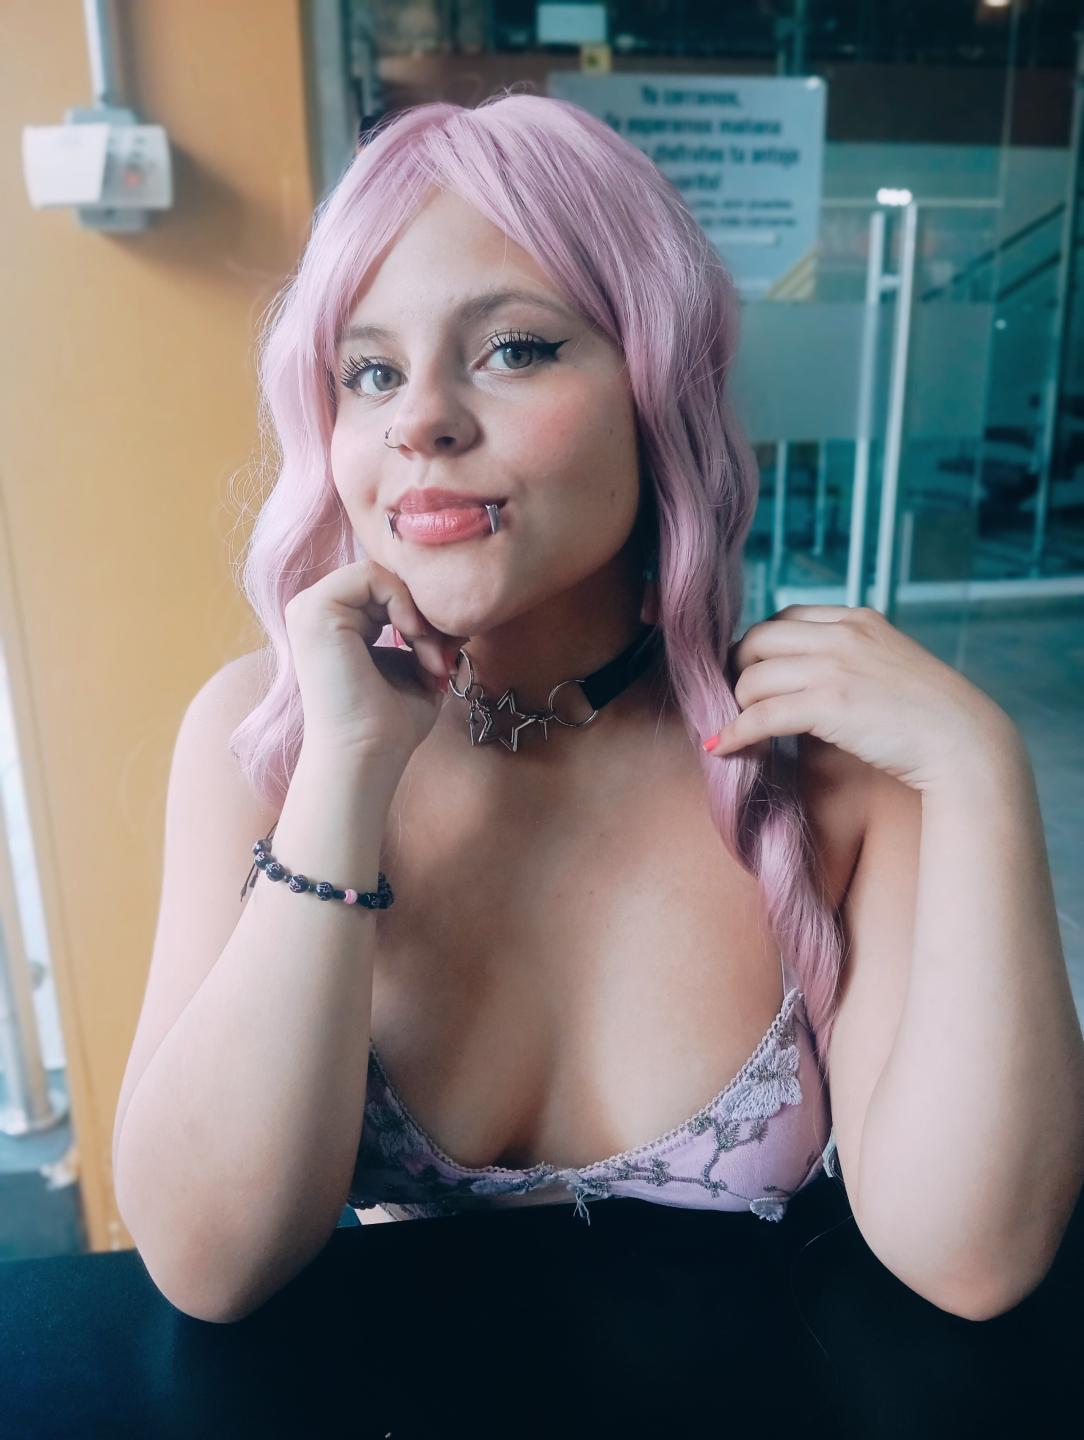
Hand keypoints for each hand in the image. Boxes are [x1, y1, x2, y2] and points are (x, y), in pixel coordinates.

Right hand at [284, 557, 466, 769]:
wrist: (366, 754)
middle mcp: (316, 611)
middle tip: (442, 654)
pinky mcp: (314, 609)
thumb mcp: (414, 664)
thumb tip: (452, 608)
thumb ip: (424, 632)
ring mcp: (309, 608)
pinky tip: (412, 636)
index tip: (444, 653)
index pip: (387, 590)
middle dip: (424, 613)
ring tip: (428, 655)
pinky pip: (371, 575)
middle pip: (386, 580)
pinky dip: (403, 602)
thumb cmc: (389, 722)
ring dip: (417, 613)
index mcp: (335, 623)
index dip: (422, 613)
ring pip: (382, 575)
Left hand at [704, 605, 1016, 792]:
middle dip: (736, 672)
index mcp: (858, 620)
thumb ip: (851, 663)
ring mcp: (835, 667)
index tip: (750, 674)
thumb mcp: (891, 668)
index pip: (784, 618)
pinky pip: (759, 715)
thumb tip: (801, 686)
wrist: (966, 743)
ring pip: (752, 678)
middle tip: (733, 702)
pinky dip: (735, 732)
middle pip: (757, 641)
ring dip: (737, 708)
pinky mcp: (828, 704)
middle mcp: (842, 635)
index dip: (759, 648)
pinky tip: (724, 748)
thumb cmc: (931, 718)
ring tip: (737, 731)